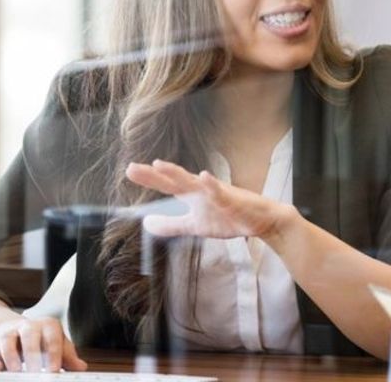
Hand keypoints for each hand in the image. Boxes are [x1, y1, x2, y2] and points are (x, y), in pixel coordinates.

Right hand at [0, 316, 86, 372]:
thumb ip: (68, 356)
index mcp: (48, 326)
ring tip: (17, 371)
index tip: (54, 370)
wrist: (17, 330)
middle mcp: (28, 326)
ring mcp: (10, 333)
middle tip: (35, 372)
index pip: (52, 339)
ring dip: (11, 357)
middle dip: (32, 355)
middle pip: (29, 337)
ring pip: (8, 340)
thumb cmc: (42, 340)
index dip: (53, 354)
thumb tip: (81, 367)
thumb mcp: (58, 345)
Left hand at [125, 159, 296, 239]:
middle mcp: (201, 189)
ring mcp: (217, 192)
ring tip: (160, 165)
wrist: (261, 221)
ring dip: (177, 173)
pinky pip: (220, 192)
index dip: (149, 178)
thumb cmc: (228, 217)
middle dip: (154, 174)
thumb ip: (171, 224)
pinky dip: (212, 185)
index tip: (129, 171)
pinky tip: (203, 176)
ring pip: (194, 181)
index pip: (166, 185)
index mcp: (192, 195)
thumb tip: (146, 224)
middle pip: (174, 180)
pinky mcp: (232, 200)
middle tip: (132, 168)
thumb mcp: (194, 225)